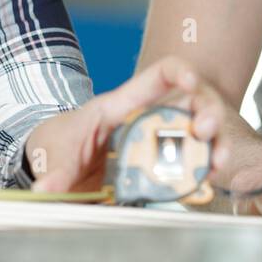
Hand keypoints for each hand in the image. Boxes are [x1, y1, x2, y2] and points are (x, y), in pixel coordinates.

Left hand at [26, 56, 232, 193]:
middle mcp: (147, 118)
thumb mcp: (53, 157)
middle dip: (208, 113)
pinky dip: (204, 168)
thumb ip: (54, 173)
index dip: (180, 72)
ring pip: (197, 132)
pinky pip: (189, 161)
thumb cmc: (58, 144)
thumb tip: (45, 189)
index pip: (158, 75)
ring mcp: (157, 141)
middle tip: (206, 134)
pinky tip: (208, 180)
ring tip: (215, 164)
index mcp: (121, 106)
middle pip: (191, 102)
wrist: (55, 161)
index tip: (192, 82)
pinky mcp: (160, 165)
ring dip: (214, 144)